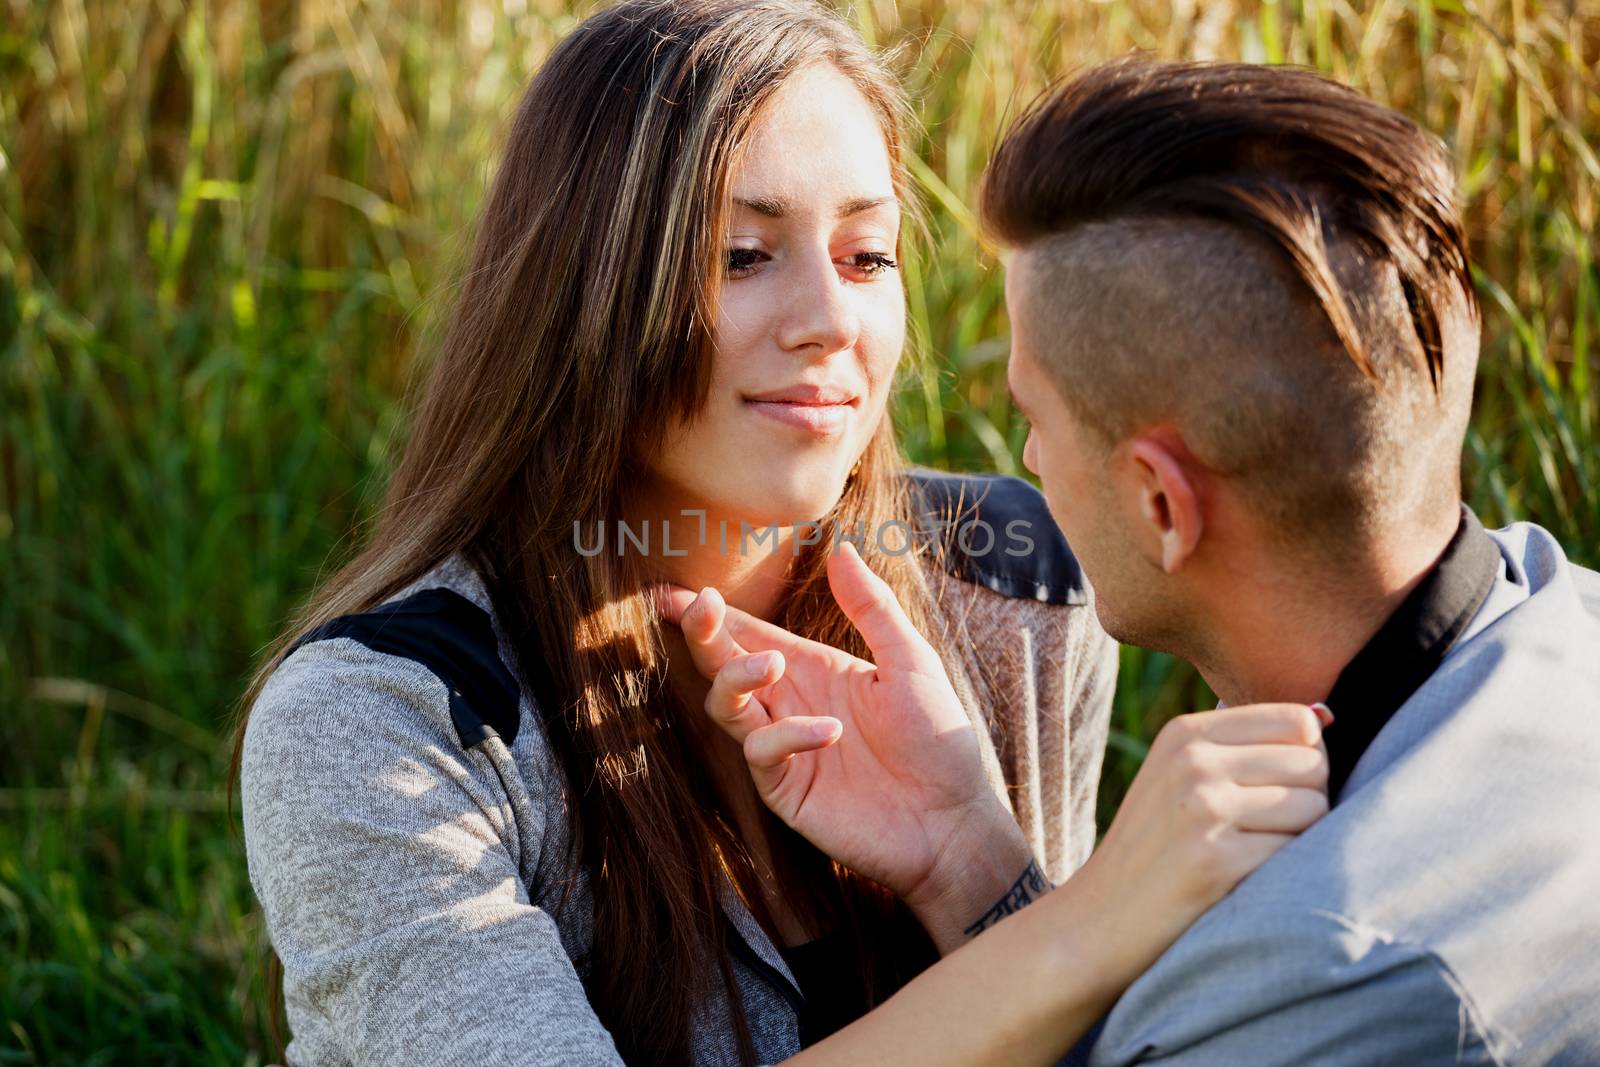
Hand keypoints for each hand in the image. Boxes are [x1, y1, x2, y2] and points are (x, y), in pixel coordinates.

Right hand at [659, 541, 1033, 949]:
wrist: (954, 820)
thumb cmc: (939, 739)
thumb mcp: (910, 661)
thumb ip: (871, 607)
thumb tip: (840, 548)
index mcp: (813, 669)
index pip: (749, 634)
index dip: (709, 615)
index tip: (673, 592)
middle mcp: (789, 704)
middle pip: (724, 665)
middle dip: (704, 635)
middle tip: (700, 608)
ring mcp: (784, 748)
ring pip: (727, 706)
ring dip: (738, 678)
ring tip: (772, 664)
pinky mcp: (787, 790)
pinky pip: (763, 754)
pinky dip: (787, 736)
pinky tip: (830, 730)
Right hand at [1069, 702, 1331, 988]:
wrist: (1099, 918)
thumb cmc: (1156, 848)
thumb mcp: (1180, 775)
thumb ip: (1247, 744)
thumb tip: (1328, 716)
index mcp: (1184, 733)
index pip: (1298, 722)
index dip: (1307, 760)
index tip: (1278, 790)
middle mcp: (1192, 762)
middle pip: (1314, 765)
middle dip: (1309, 801)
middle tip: (1266, 833)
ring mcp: (1201, 809)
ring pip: (1315, 808)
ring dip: (1301, 840)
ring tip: (1254, 855)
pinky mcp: (1214, 861)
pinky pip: (1297, 853)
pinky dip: (1284, 873)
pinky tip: (1246, 883)